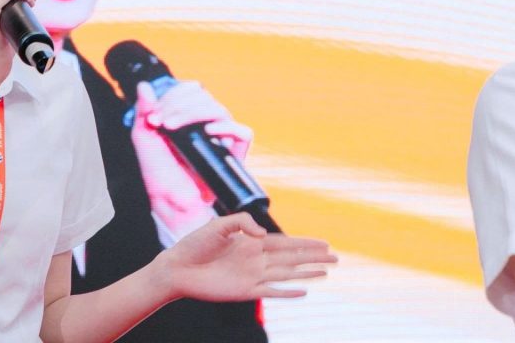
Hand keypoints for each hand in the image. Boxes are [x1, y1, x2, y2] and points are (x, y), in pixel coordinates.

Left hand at [130, 81, 253, 238]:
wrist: (170, 199)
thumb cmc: (157, 171)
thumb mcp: (144, 138)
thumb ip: (144, 111)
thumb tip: (143, 85)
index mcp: (187, 116)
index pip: (189, 91)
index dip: (172, 96)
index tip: (154, 117)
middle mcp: (206, 123)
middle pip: (204, 97)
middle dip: (178, 104)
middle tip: (161, 123)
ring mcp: (221, 137)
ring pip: (220, 110)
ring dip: (194, 113)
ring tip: (173, 128)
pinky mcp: (234, 154)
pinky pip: (243, 132)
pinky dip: (228, 128)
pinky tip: (208, 132)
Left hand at [155, 213, 335, 302]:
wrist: (177, 267)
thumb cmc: (194, 244)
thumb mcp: (218, 225)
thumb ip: (243, 223)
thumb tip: (265, 235)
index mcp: (250, 242)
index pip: (285, 242)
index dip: (305, 243)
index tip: (325, 243)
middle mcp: (255, 259)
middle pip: (292, 258)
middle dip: (314, 257)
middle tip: (336, 257)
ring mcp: (252, 276)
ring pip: (287, 274)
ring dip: (307, 273)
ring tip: (327, 272)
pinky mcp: (245, 291)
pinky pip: (272, 292)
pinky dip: (288, 292)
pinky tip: (304, 291)